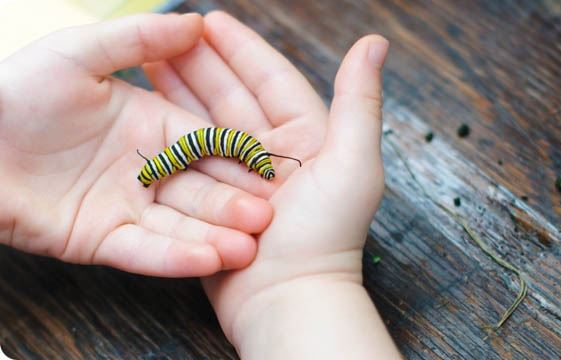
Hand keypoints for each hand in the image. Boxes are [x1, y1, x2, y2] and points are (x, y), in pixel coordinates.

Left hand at [0, 14, 272, 276]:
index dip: (239, 158)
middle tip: (267, 216)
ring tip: (246, 247)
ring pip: (180, 226)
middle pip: (202, 190)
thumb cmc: (18, 91)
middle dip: (235, 204)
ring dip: (214, 237)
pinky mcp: (102, 240)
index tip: (271, 170)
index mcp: (156, 128)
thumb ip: (138, 40)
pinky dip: (174, 257)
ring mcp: (128, 208)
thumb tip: (196, 21)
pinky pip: (144, 250)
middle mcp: (150, 171)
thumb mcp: (80, 54)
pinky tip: (207, 259)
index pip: (209, 145)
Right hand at [144, 12, 396, 357]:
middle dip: (201, 65)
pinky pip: (191, 160)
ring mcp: (242, 179)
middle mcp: (274, 155)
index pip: (272, 80)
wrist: (289, 301)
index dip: (242, 49)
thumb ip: (360, 101)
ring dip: (181, 93)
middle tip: (168, 35)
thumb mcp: (353, 164)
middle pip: (233, 98)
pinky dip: (171, 135)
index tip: (212, 21)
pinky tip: (148, 114)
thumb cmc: (326, 237)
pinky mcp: (214, 203)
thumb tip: (374, 44)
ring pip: (207, 124)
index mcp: (308, 138)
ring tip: (148, 62)